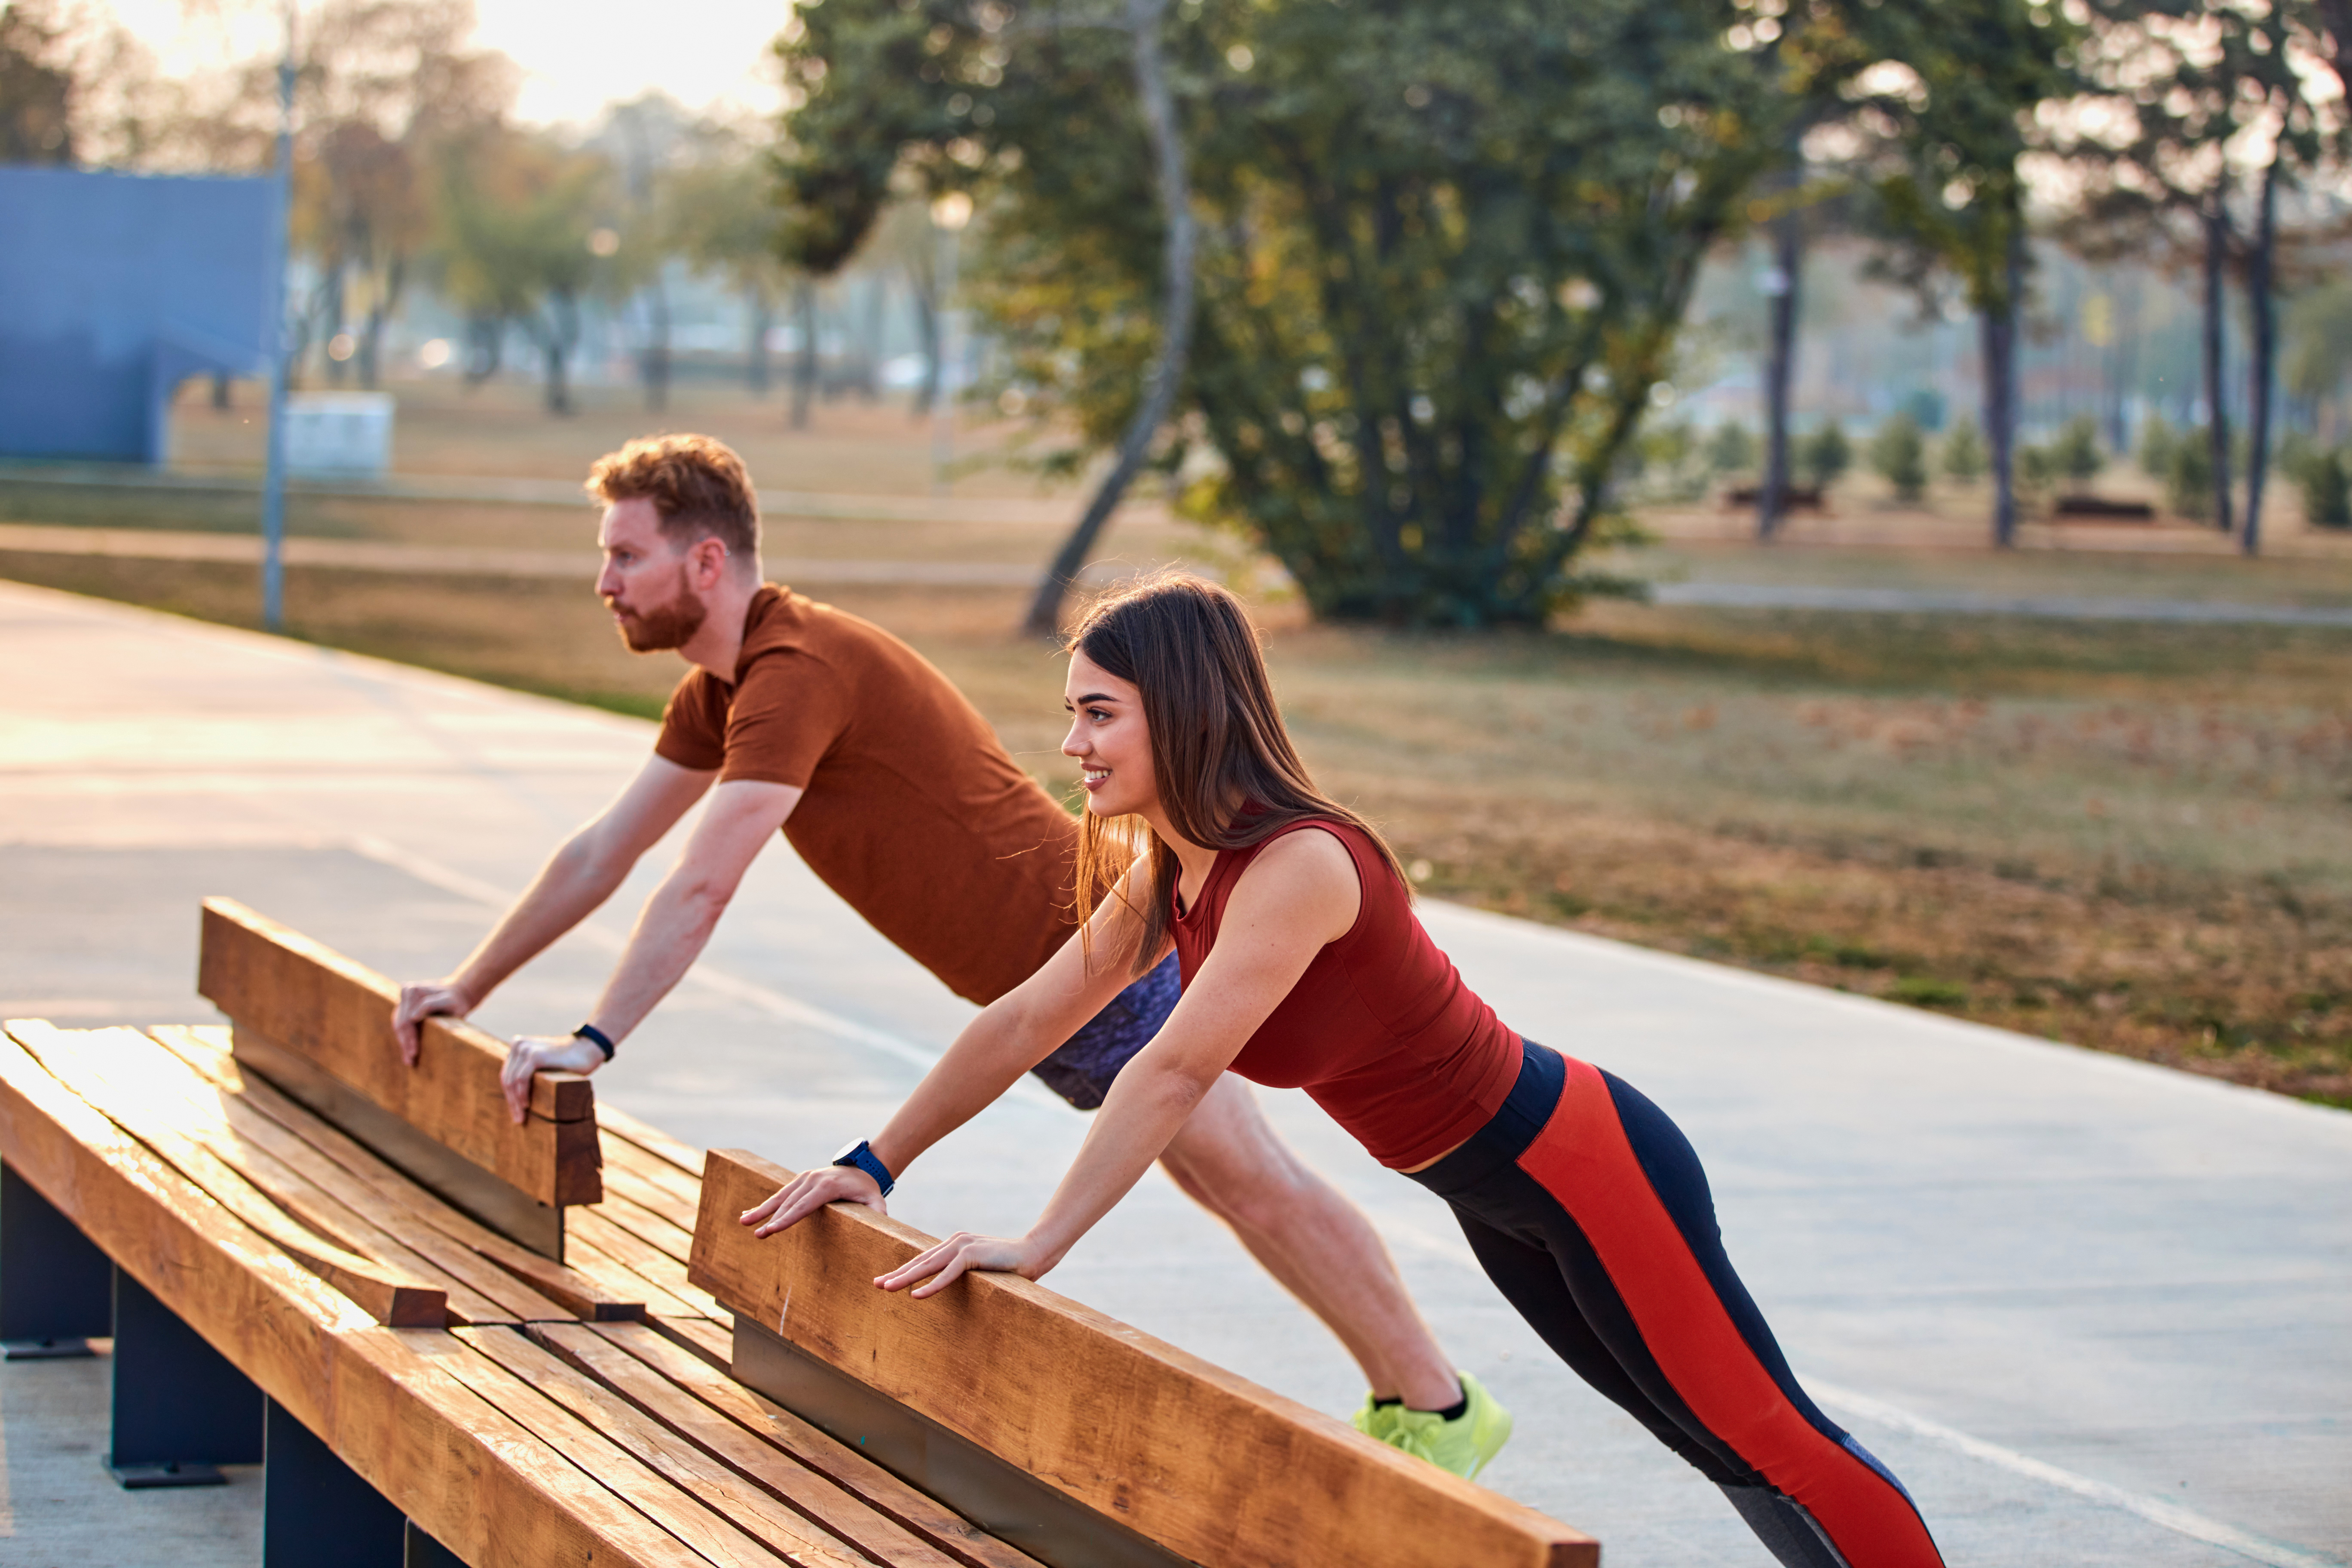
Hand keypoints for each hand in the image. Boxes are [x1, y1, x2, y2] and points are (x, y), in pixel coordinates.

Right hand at [393, 979, 475, 1065]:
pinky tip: (408, 1053)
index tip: (414, 1052)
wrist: (459, 995)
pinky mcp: (407, 1009)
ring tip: (409, 1061)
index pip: (406, 1020)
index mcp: (412, 992)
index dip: (409, 1038)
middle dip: (405, 1044)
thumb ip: (430, 1005)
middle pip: (400, 1024)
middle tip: (410, 1061)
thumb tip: (412, 1017)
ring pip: (399, 1027)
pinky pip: (403, 1027)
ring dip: (403, 1044)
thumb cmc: (455, 1000)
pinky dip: (405, 1040)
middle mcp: (405, 994)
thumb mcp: (448, 1001)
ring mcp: (405, 1002)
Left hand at [499, 1033, 603, 1124]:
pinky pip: (521, 1079)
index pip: (507, 1075)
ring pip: (512, 1081)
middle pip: (507, 1079)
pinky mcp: (535, 1055)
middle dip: (511, 1102)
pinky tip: (527, 1105)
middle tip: (518, 1120)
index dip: (509, 1096)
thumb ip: (529, 1071)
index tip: (515, 1112)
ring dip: (515, 1102)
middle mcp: (518, 1045)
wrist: (589, 1048)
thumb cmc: (569, 1061)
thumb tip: (515, 1098)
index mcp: (517, 1046)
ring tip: (522, 1116)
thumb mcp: (543, 1064)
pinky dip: (522, 1094)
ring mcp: (525, 1049)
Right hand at [741, 1165, 886, 1237]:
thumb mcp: (876, 1200)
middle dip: (771, 1219)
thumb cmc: (868, 1189)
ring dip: (761, 1210)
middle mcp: (812, 1180)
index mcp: (827, 1187)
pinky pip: (781, 1193)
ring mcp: (804, 1178)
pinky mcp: (800, 1179)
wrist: (862, 1168)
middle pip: (789, 1203)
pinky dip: (766, 1204)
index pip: (805, 1206)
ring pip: (780, 1196)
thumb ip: (878, 1212)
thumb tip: (884, 1225)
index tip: (773, 1229)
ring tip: (743, 1222)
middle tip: (758, 1234)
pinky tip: (749, 1213)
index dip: (788, 1219)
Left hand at [875, 1231, 1046, 1299]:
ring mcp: (963, 1246)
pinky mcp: (972, 1254)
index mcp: (955, 1244)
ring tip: (886, 1288)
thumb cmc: (1010, 1266)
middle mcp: (955, 1242)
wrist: (1035, 1253)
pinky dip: (931, 1285)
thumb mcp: (980, 1269)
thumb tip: (951, 1285)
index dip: (903, 1270)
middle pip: (920, 1261)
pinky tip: (916, 1294)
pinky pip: (948, 1273)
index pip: (924, 1260)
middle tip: (876, 1284)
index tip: (884, 1280)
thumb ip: (964, 1273)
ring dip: (906, 1278)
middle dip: (897, 1273)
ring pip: (928, 1265)